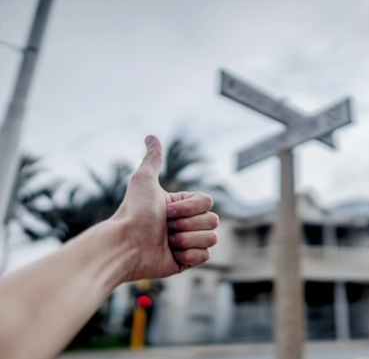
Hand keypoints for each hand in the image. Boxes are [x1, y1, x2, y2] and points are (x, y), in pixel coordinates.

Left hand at [112, 135, 217, 280]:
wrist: (126, 246)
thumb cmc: (134, 213)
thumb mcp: (144, 180)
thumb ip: (153, 159)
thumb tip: (151, 136)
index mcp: (181, 205)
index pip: (208, 202)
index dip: (190, 208)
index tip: (167, 211)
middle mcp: (186, 223)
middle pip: (213, 220)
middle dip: (188, 225)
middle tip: (166, 228)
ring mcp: (188, 242)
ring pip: (211, 238)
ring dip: (187, 240)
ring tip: (167, 242)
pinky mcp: (187, 261)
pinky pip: (205, 256)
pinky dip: (189, 255)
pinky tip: (171, 254)